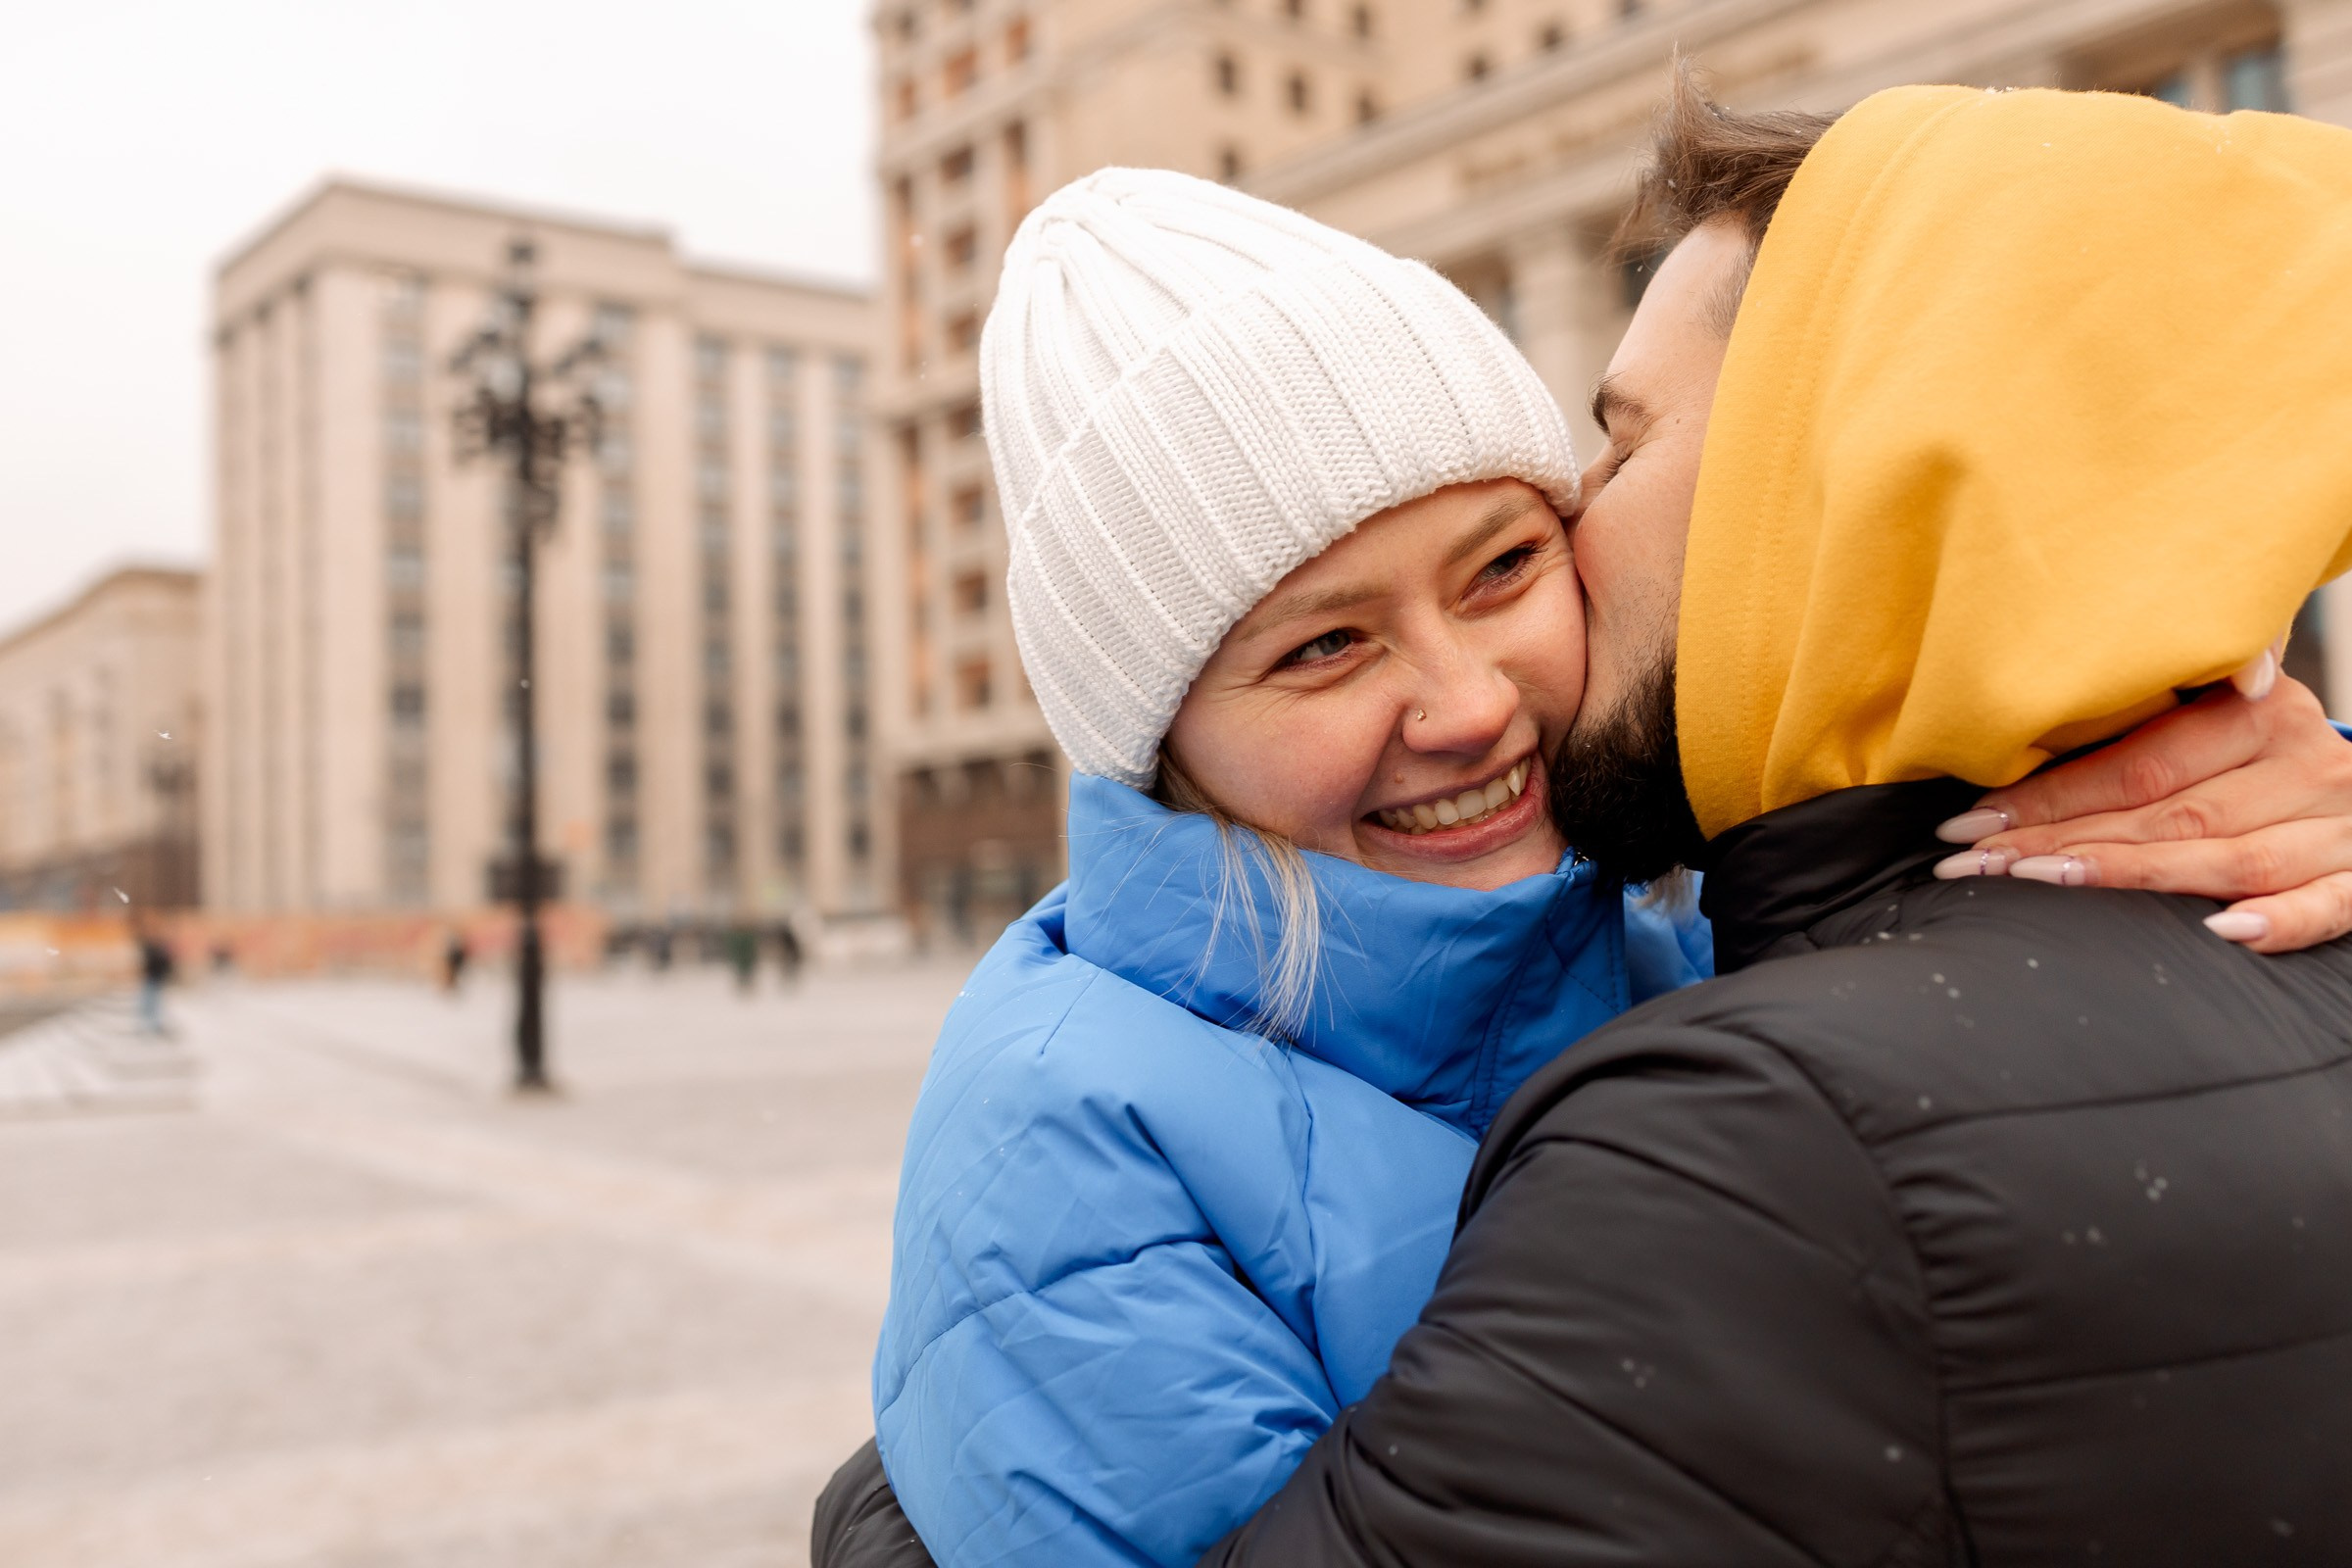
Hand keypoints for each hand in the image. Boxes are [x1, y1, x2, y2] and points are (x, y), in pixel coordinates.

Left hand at [1931, 672, 2351, 953]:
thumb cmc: (2266, 766)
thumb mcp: (2224, 724)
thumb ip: (2158, 724)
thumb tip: (2038, 717)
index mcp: (2260, 714)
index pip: (2137, 765)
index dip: (2047, 797)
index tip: (1968, 824)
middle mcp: (2305, 764)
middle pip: (2166, 814)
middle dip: (2058, 842)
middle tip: (1974, 864)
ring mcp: (2343, 827)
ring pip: (2230, 858)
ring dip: (2130, 877)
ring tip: (2040, 884)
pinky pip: (2329, 905)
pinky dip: (2280, 921)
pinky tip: (2224, 934)